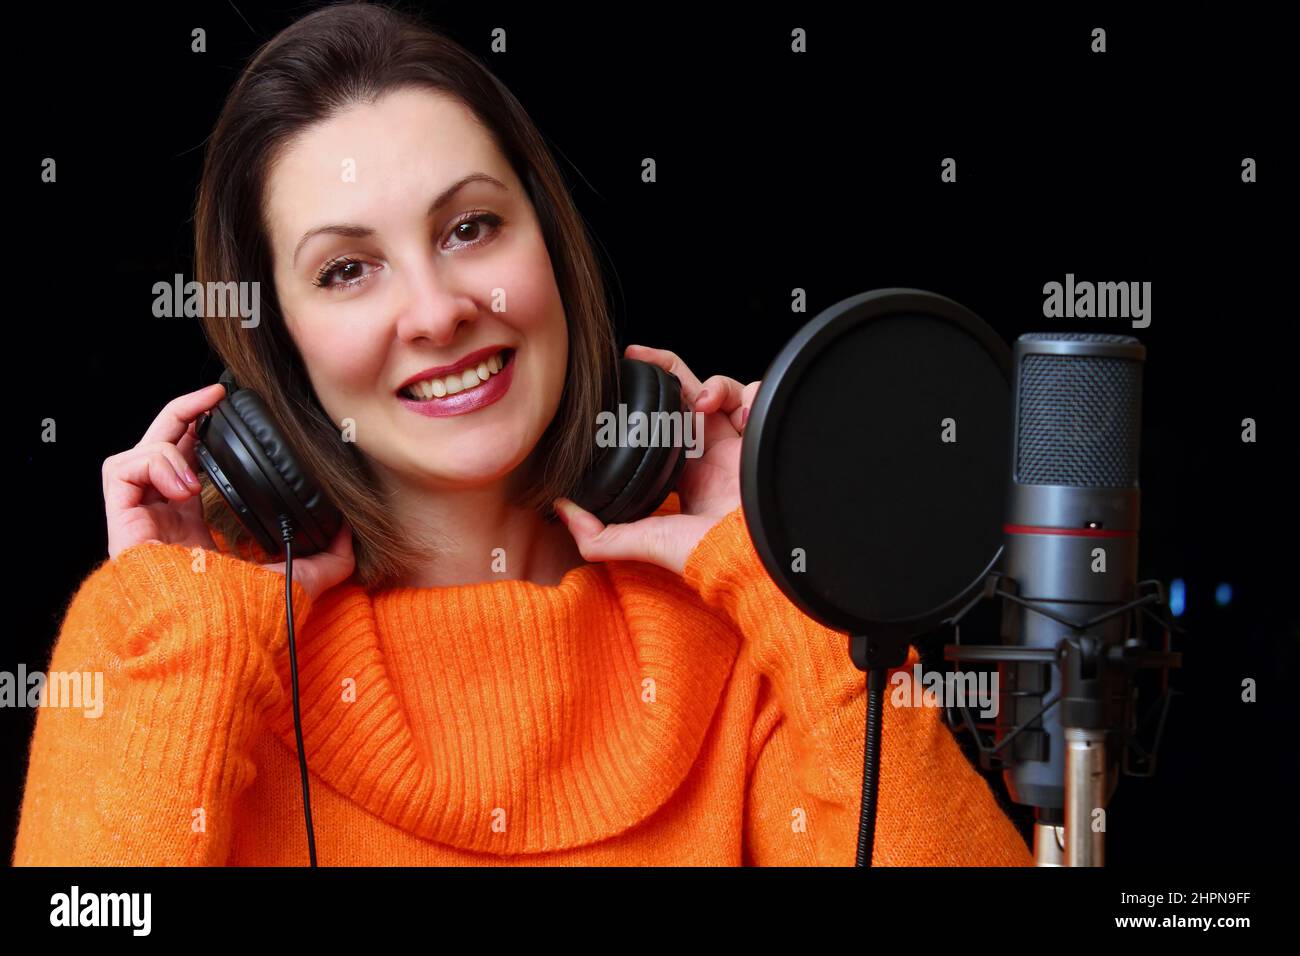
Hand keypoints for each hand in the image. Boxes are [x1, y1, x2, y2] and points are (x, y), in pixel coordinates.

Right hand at [104, 382, 355, 601]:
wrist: (219, 642)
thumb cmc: (251, 619)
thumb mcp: (303, 578)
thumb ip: (332, 556)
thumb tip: (353, 529)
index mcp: (204, 526)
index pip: (197, 465)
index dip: (208, 433)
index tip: (234, 407)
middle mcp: (170, 520)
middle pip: (164, 449)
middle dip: (184, 415)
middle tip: (215, 397)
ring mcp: (144, 522)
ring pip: (137, 454)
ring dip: (167, 440)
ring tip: (199, 459)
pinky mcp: (123, 526)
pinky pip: (120, 472)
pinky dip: (153, 463)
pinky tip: (184, 482)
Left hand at [554, 344, 759, 575]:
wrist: (749, 552)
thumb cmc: (703, 551)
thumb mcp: (640, 542)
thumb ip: (597, 534)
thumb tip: (560, 509)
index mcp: (680, 473)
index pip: (656, 426)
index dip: (639, 404)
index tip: (617, 385)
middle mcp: (706, 452)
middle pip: (686, 394)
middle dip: (665, 369)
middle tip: (640, 356)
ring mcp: (733, 441)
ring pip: (721, 389)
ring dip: (712, 384)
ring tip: (704, 402)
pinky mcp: (759, 435)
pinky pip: (755, 396)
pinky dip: (749, 394)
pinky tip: (740, 414)